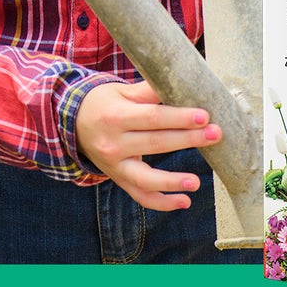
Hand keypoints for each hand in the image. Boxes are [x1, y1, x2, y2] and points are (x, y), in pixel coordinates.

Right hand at [73, 79, 220, 211]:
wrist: (71, 122)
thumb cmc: (102, 102)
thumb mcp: (120, 91)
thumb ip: (148, 91)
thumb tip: (178, 83)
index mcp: (115, 116)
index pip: (152, 117)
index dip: (179, 117)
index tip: (204, 115)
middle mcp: (113, 143)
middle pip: (155, 143)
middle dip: (188, 139)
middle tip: (216, 134)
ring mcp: (115, 165)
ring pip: (146, 178)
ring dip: (173, 181)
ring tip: (197, 182)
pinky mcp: (118, 179)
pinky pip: (141, 196)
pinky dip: (162, 202)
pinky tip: (185, 201)